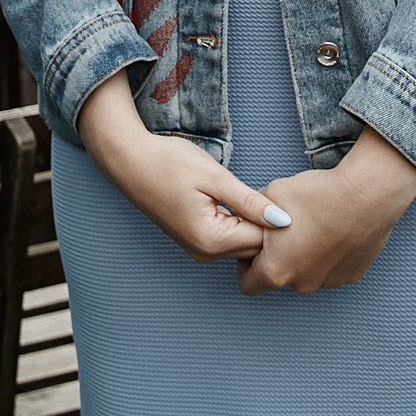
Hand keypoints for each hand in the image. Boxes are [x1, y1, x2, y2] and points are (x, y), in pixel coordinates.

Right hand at [79, 72, 287, 263]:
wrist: (131, 162)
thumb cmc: (170, 164)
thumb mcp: (215, 177)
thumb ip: (250, 202)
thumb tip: (284, 221)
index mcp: (211, 241)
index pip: (263, 240)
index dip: (276, 217)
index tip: (278, 192)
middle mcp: (205, 253)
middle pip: (255, 247)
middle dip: (267, 223)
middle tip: (268, 190)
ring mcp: (199, 250)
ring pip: (243, 244)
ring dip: (254, 222)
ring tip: (253, 193)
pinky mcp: (196, 241)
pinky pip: (230, 239)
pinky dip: (241, 222)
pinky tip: (240, 200)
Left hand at [242, 127, 415, 295]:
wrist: (366, 193)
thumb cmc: (316, 194)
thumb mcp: (270, 194)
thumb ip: (250, 212)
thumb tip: (245, 217)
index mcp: (276, 271)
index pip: (247, 284)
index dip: (245, 264)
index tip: (256, 244)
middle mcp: (302, 284)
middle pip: (280, 277)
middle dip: (279, 257)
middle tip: (287, 228)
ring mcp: (329, 282)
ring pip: (307, 273)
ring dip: (306, 256)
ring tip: (315, 224)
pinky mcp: (352, 275)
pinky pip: (332, 268)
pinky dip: (330, 254)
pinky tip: (335, 229)